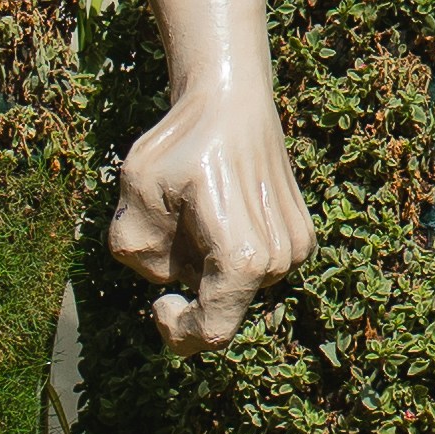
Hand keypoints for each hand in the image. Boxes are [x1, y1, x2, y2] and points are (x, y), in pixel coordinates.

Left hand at [114, 88, 314, 349]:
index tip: (159, 302)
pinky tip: (218, 211)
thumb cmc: (182, 144)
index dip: (178, 331)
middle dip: (184, 279)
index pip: (212, 332)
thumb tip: (164, 277)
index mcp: (243, 255)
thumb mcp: (134, 190)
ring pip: (232, 287)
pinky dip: (223, 252)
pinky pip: (248, 270)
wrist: (231, 102)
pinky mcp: (300, 240)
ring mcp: (295, 250)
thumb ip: (134, 248)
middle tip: (170, 225)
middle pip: (215, 304)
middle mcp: (279, 259)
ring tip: (196, 211)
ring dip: (203, 264)